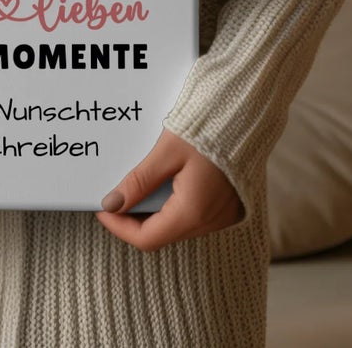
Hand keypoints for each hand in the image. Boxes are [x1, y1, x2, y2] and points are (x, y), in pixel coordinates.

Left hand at [96, 129, 242, 251]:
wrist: (248, 113)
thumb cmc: (210, 127)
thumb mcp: (168, 151)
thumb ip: (140, 180)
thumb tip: (112, 203)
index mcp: (193, 212)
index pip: (147, 239)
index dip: (119, 227)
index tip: (103, 209)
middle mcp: (210, 222)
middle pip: (162, 234)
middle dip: (135, 219)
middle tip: (117, 195)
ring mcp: (223, 216)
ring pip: (177, 226)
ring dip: (154, 212)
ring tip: (138, 186)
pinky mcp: (229, 207)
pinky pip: (194, 216)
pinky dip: (174, 206)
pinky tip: (165, 184)